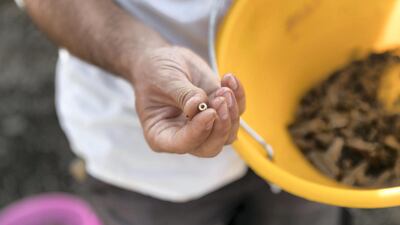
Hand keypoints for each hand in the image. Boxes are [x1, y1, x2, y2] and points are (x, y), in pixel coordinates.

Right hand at [131, 46, 245, 156]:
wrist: (163, 59)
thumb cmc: (155, 72)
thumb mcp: (164, 80)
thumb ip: (183, 95)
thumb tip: (200, 105)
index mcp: (161, 135)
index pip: (183, 144)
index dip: (199, 132)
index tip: (209, 112)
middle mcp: (184, 136)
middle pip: (210, 147)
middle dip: (221, 127)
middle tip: (222, 100)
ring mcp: (204, 125)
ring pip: (227, 134)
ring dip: (232, 112)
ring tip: (225, 87)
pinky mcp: (219, 111)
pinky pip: (236, 112)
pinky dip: (238, 97)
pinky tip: (228, 78)